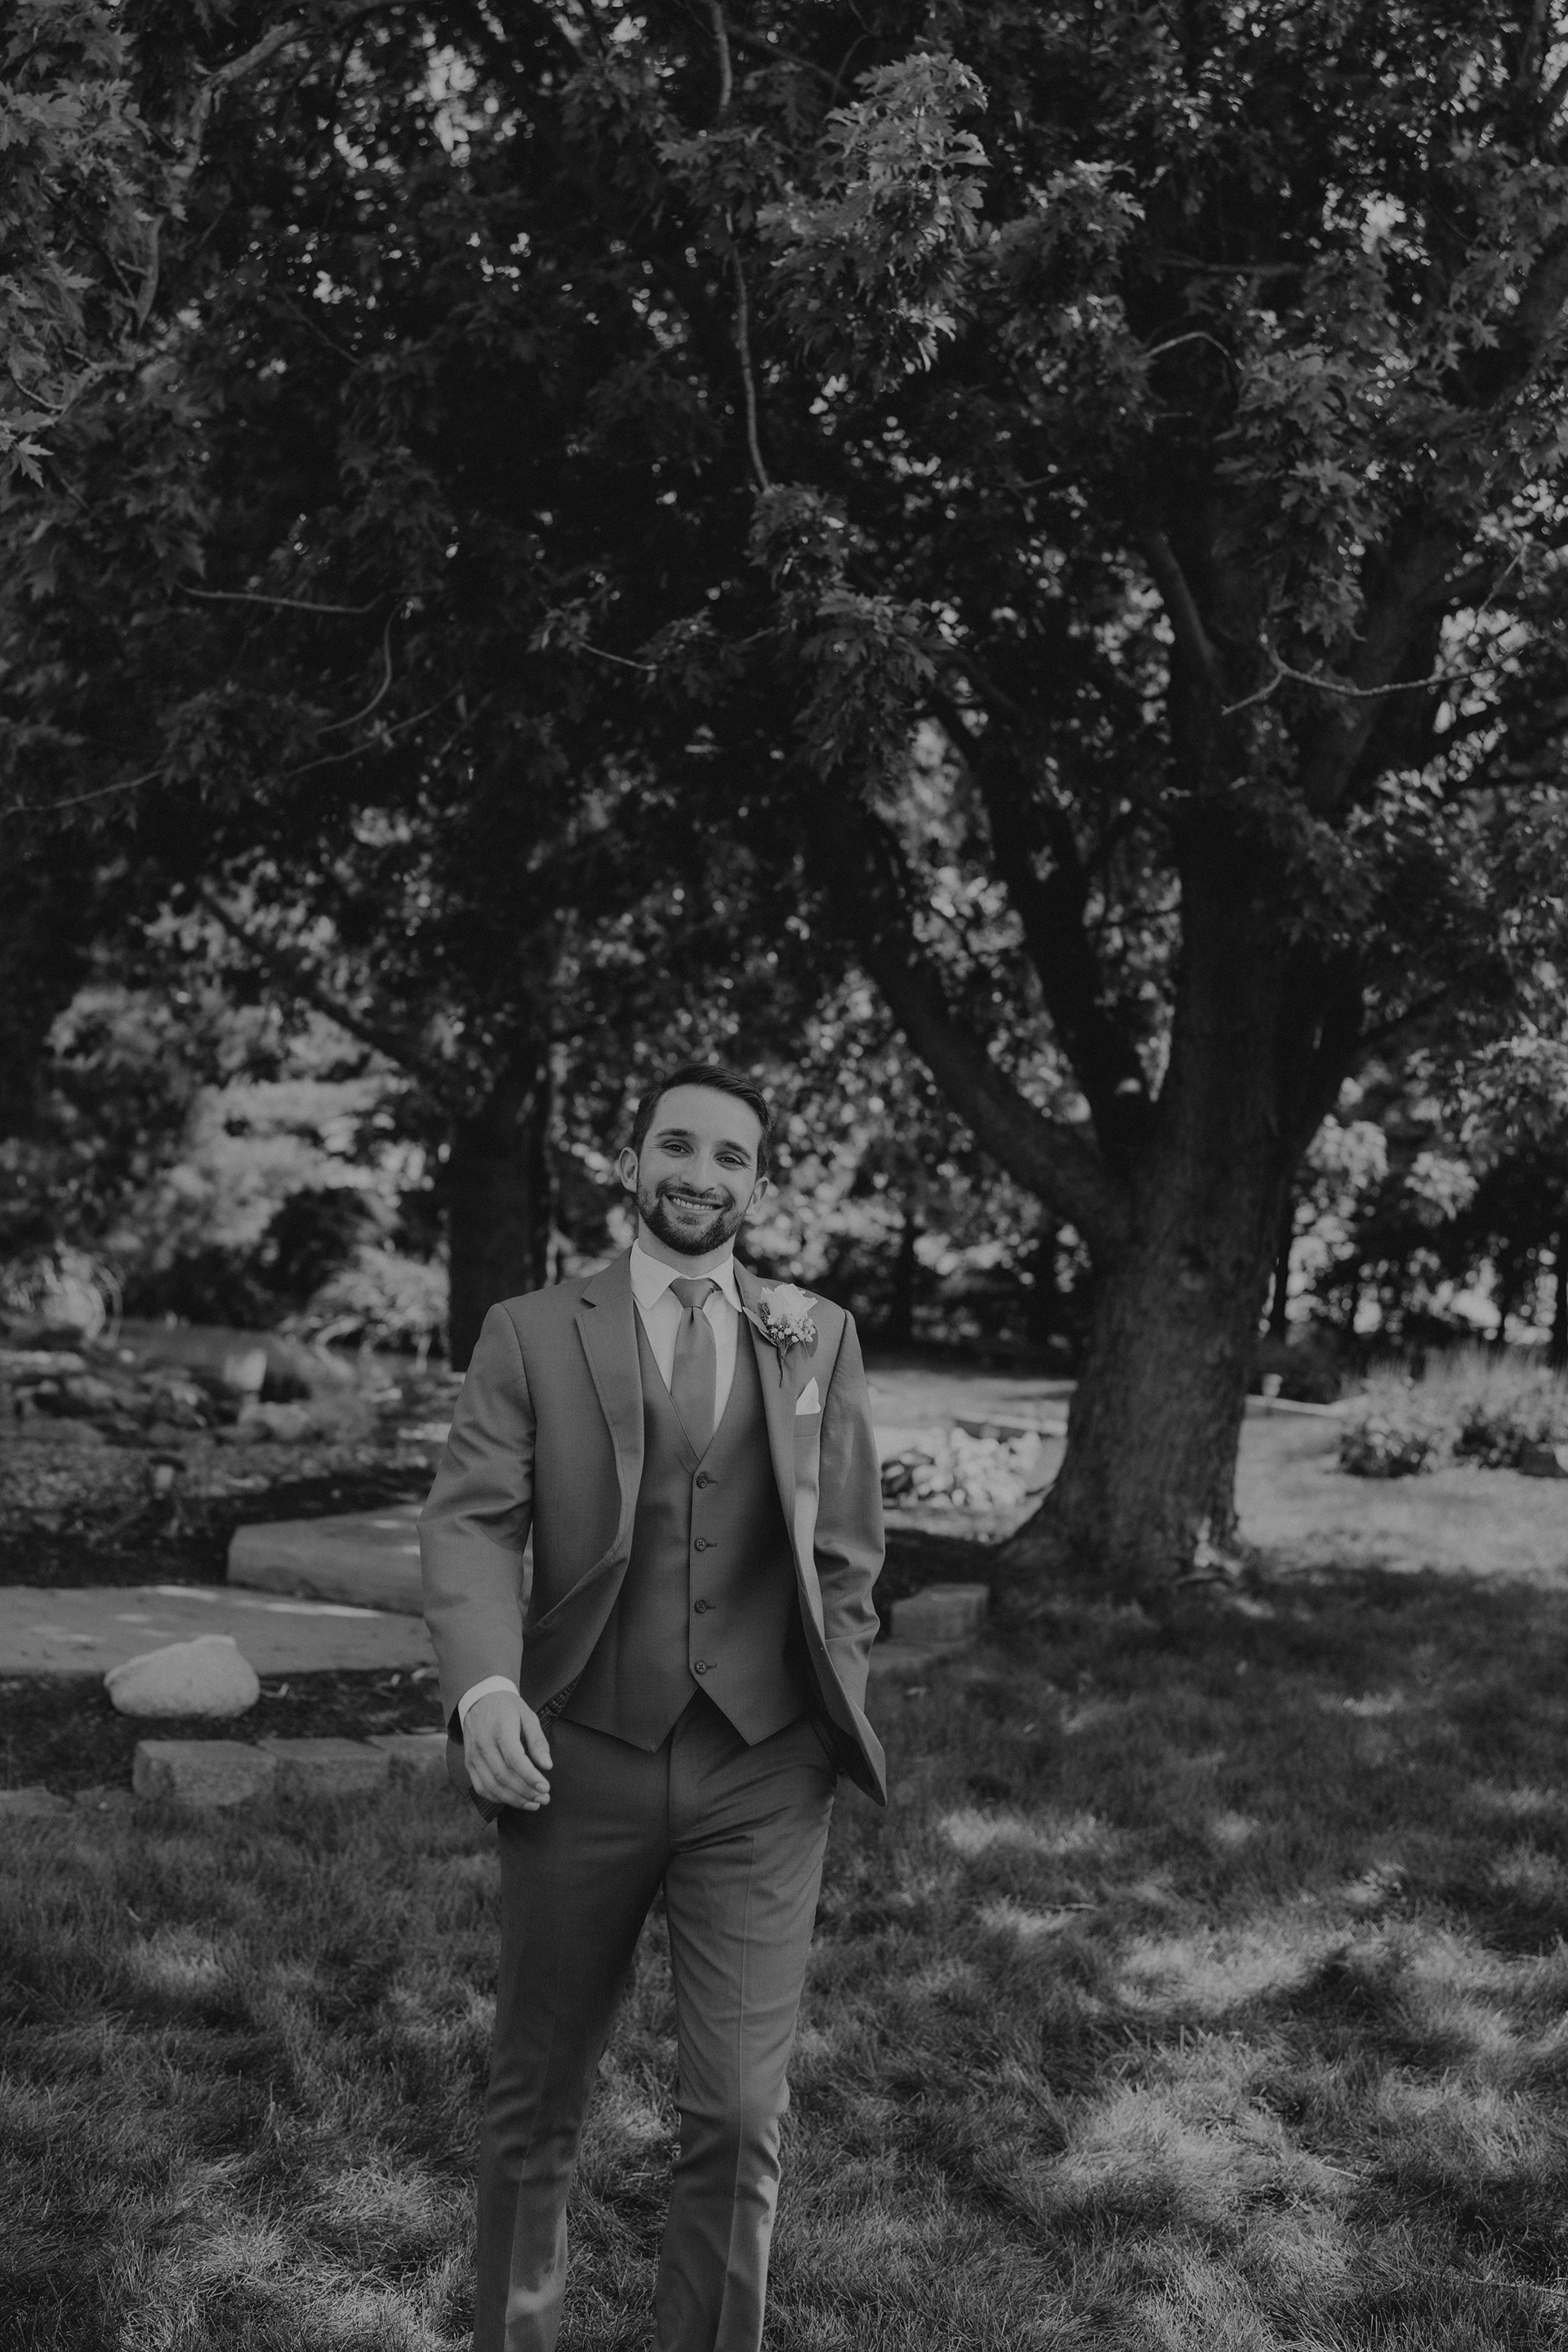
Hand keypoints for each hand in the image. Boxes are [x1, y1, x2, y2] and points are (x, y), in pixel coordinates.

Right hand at [463, 1688, 552, 1810]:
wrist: (479, 1699)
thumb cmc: (507, 1708)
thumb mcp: (528, 1715)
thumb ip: (538, 1741)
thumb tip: (547, 1766)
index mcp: (500, 1729)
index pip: (514, 1759)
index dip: (530, 1776)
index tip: (546, 1787)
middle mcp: (483, 1744)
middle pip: (503, 1776)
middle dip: (525, 1792)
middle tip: (544, 1799)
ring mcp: (473, 1755)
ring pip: (492, 1786)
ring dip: (514, 1799)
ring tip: (533, 1803)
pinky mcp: (469, 1763)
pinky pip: (481, 1787)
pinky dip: (497, 1798)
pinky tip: (514, 1800)